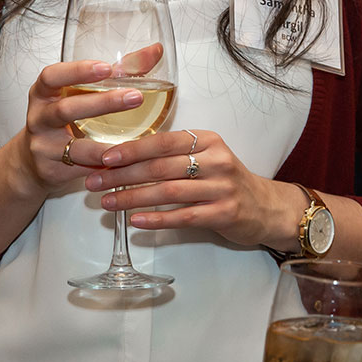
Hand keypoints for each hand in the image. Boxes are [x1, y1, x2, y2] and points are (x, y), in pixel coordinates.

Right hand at [9, 60, 148, 198]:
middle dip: (102, 103)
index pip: (52, 76)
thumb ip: (119, 72)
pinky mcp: (50, 169)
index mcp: (44, 93)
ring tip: (133, 143)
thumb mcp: (82, 93)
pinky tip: (123, 165)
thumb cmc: (63, 119)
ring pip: (74, 147)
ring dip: (104, 146)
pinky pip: (81, 169)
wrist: (34, 160)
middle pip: (66, 109)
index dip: (77, 71)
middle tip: (135, 97)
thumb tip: (154, 51)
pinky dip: (103, 167)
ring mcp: (43, 146)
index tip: (106, 67)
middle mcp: (39, 118)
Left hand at [88, 128, 301, 248]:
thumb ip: (173, 156)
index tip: (104, 157)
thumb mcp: (205, 158)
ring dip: (132, 198)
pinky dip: (156, 219)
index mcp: (207, 140)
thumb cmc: (225, 182)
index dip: (131, 149)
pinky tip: (135, 221)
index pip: (163, 141)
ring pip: (168, 192)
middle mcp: (216, 160)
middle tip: (95, 183)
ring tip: (107, 203)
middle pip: (161, 167)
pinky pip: (183, 216)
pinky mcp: (223, 213)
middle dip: (123, 175)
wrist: (266, 207)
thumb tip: (123, 160)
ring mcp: (221, 188)